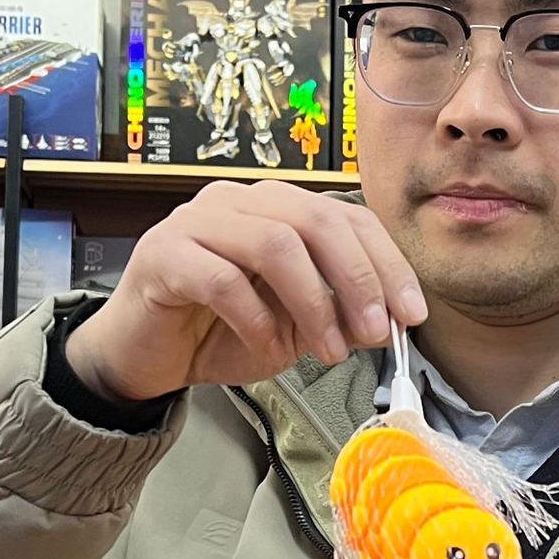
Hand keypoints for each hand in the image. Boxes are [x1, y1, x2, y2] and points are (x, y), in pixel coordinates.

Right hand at [66, 181, 425, 403]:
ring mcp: (196, 222)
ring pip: (273, 243)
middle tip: (375, 331)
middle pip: (315, 220)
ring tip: (328, 350)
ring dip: (313, 302)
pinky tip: (270, 350)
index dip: (386, 263)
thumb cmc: (218, 332)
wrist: (146, 356)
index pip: (347, 217)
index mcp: (276, 208)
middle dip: (358, 279)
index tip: (411, 313)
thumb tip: (388, 318)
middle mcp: (238, 203)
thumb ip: (338, 314)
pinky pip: (222, 280)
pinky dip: (257, 321)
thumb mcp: (295, 327)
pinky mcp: (162, 255)